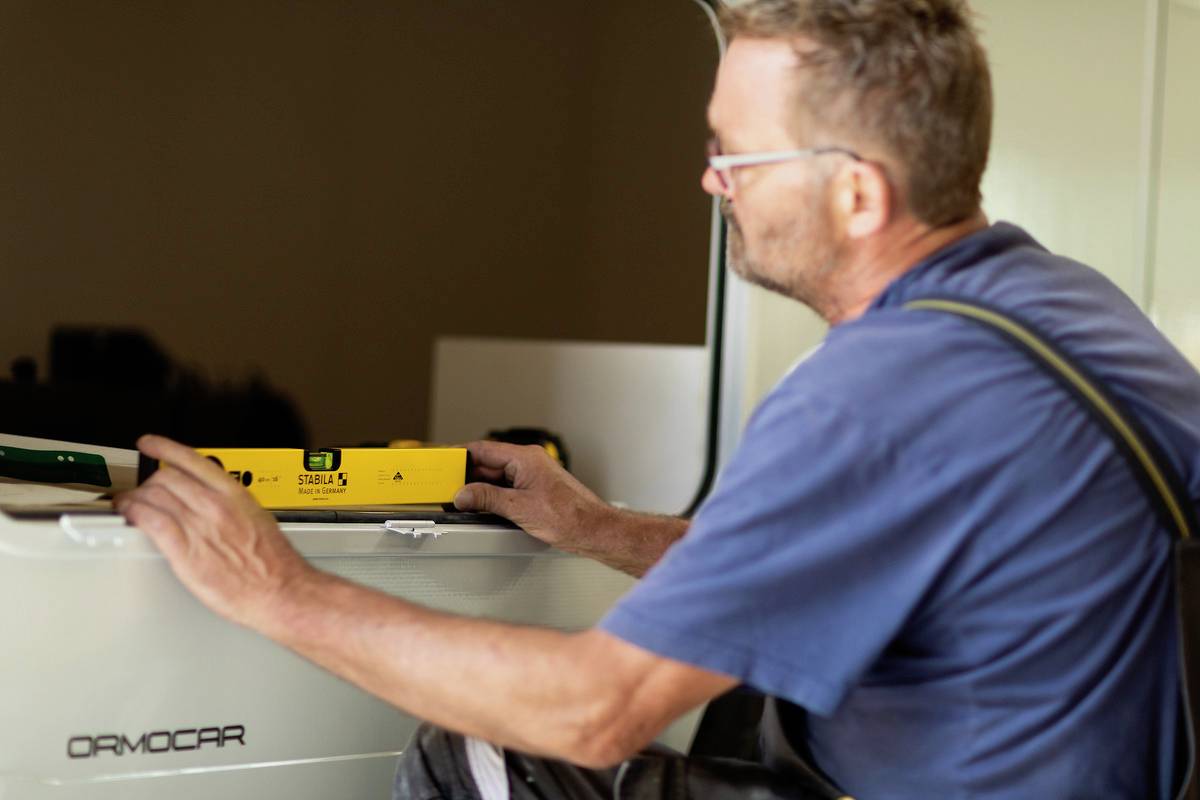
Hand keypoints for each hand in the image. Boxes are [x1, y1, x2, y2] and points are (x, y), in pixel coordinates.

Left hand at [114, 434, 316, 632]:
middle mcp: (215, 505)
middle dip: (147, 483)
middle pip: (167, 478)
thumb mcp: (258, 519)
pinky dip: (134, 514)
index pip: (192, 460)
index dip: (164, 447)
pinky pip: (151, 521)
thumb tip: (216, 505)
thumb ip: (233, 508)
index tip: (150, 443)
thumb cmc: (274, 564)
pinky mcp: (185, 551)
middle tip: (140, 491)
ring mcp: (200, 527)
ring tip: (127, 505)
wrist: (280, 590)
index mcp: (235, 495)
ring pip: (154, 497)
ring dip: (134, 499)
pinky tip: (130, 517)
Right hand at [453, 441, 611, 550]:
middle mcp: (529, 462)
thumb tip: (464, 494)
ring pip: (498, 477)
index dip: (460, 457)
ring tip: (465, 503)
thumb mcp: (518, 508)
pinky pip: (508, 487)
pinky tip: (485, 509)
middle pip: (488, 464)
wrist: (593, 529)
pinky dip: (494, 496)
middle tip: (450, 491)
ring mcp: (533, 476)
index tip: (444, 466)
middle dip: (468, 478)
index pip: (483, 449)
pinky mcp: (536, 490)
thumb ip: (487, 499)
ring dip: (481, 489)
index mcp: (525, 458)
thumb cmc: (569, 516)